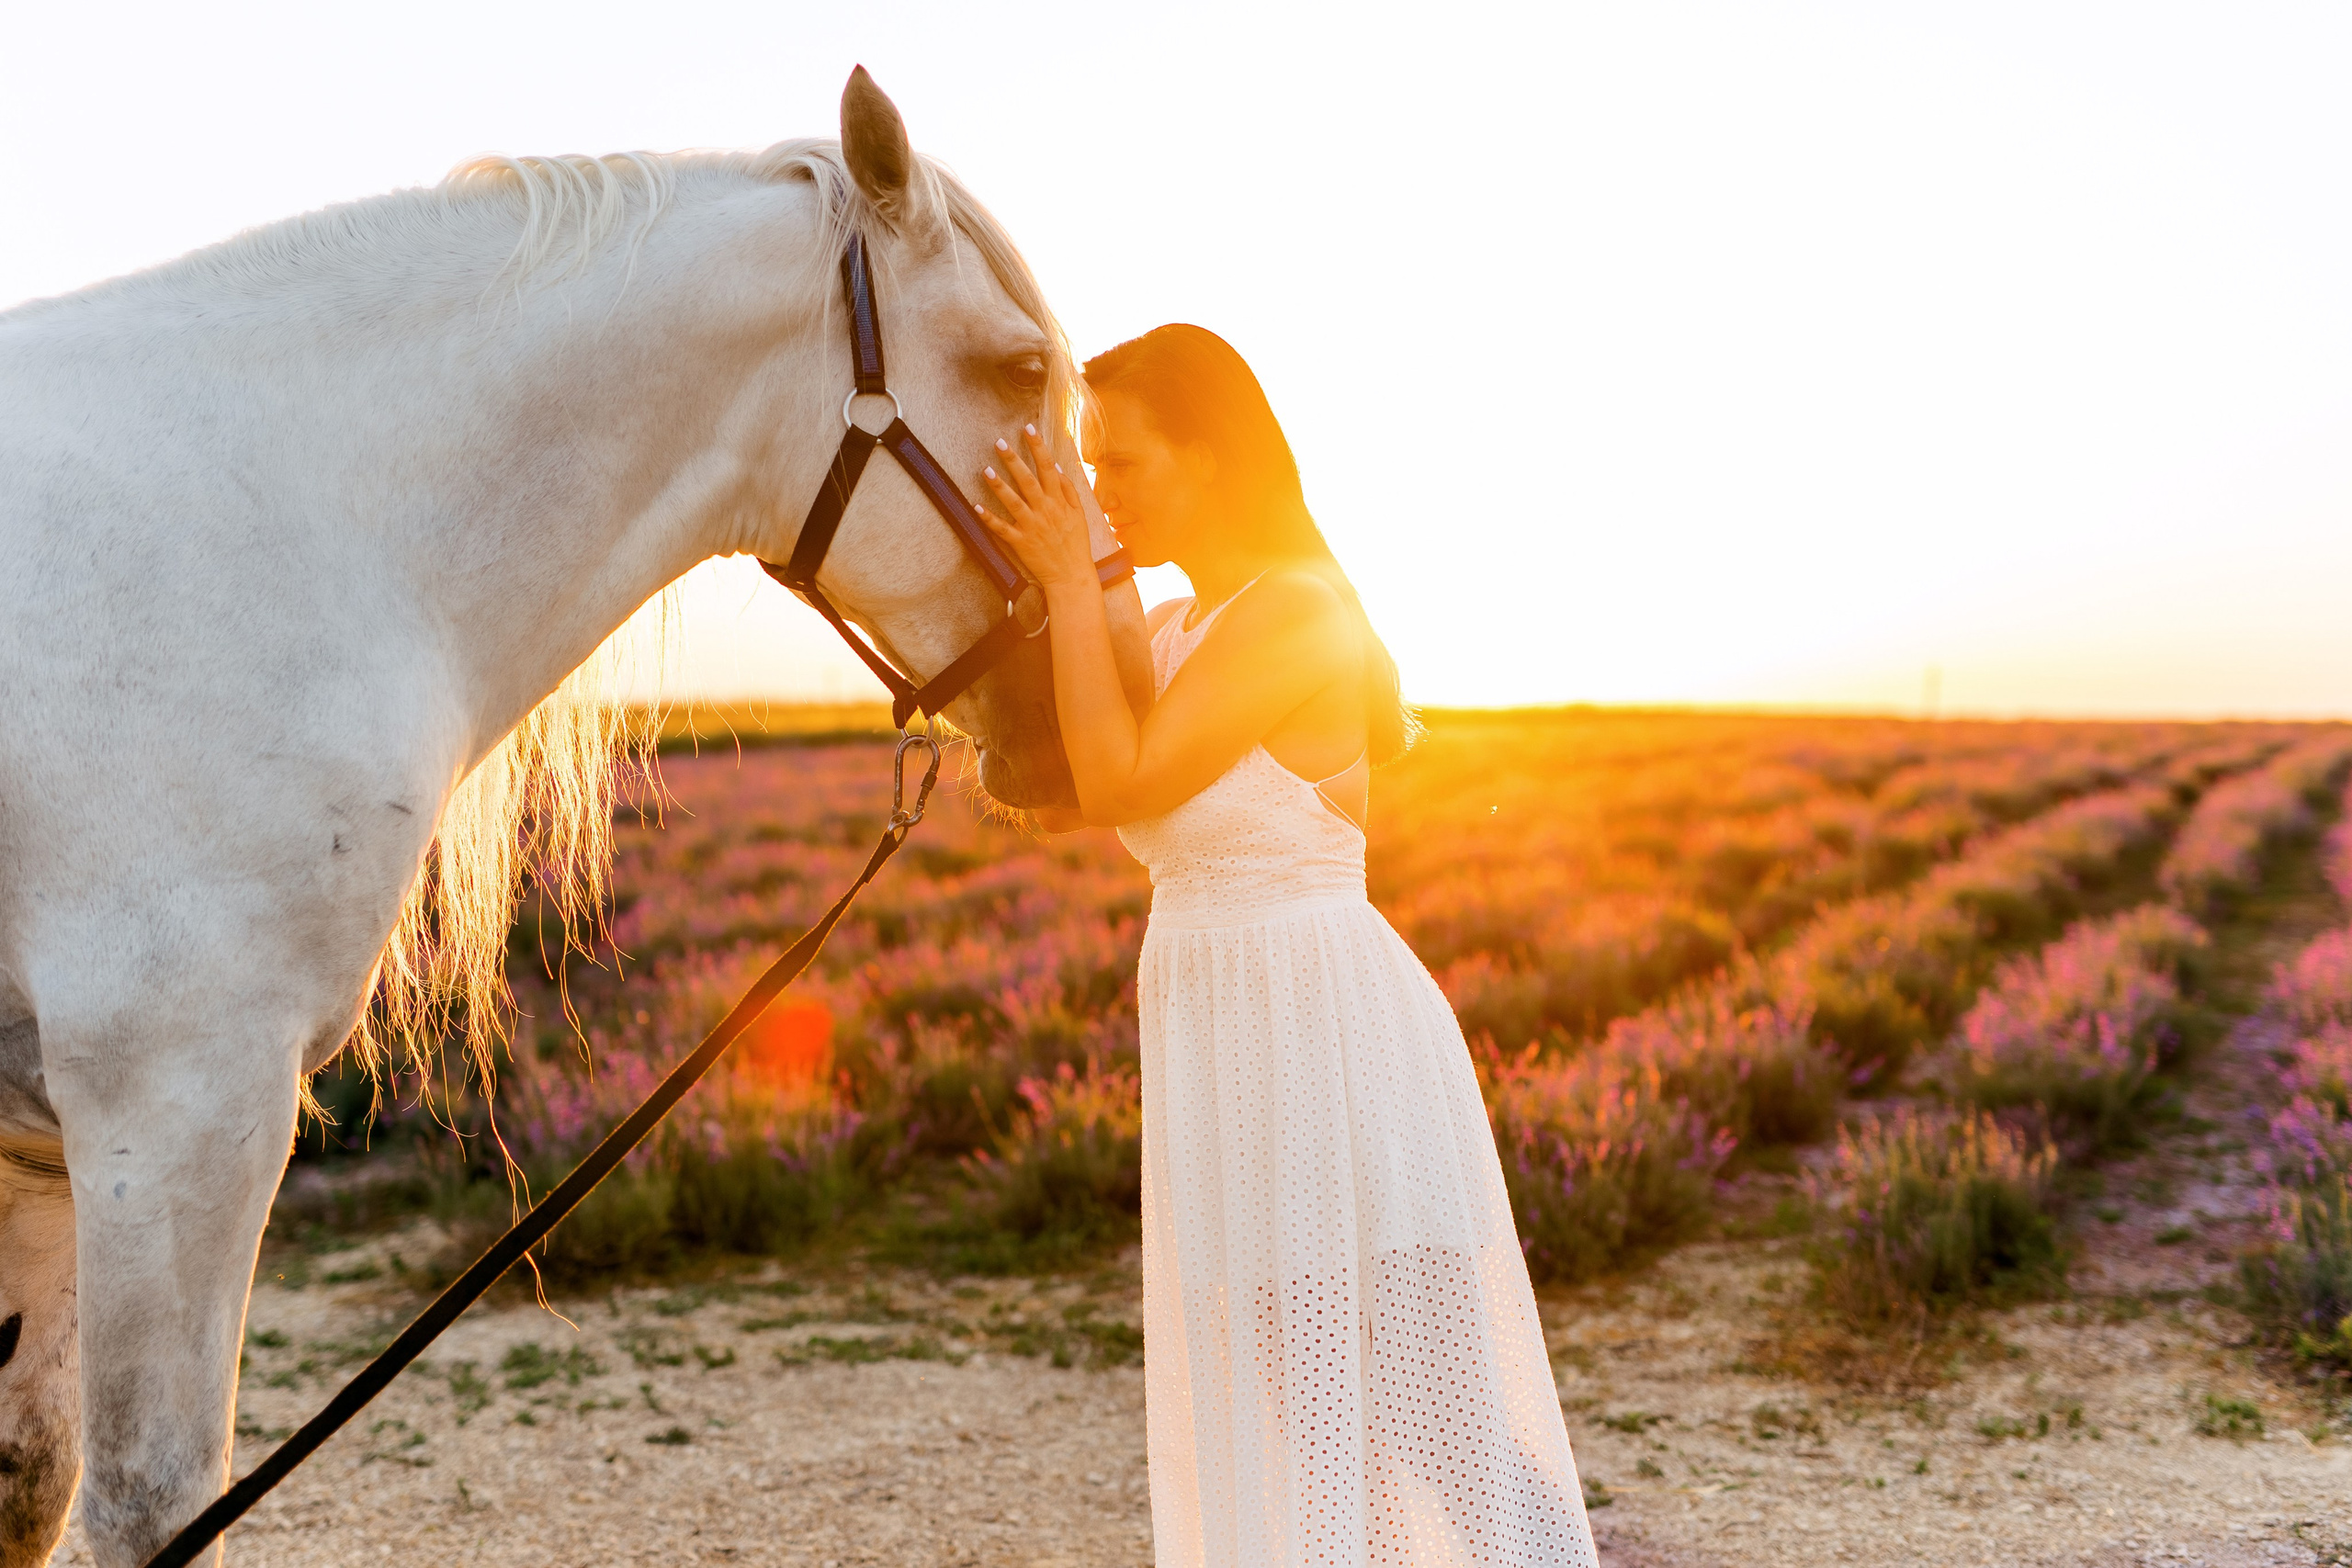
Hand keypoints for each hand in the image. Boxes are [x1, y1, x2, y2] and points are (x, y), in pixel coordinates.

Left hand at [976, 425, 1097, 592]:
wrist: (1072, 575)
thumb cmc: (1076, 543)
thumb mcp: (1079, 514)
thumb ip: (1068, 490)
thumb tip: (1056, 468)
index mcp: (1059, 502)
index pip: (1048, 468)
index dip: (1038, 447)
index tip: (1028, 428)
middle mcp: (1045, 511)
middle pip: (1028, 480)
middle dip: (1014, 460)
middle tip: (999, 442)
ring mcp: (1032, 527)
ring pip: (1013, 502)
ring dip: (999, 486)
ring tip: (985, 470)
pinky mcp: (1021, 542)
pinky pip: (1002, 529)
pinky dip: (989, 519)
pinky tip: (976, 507)